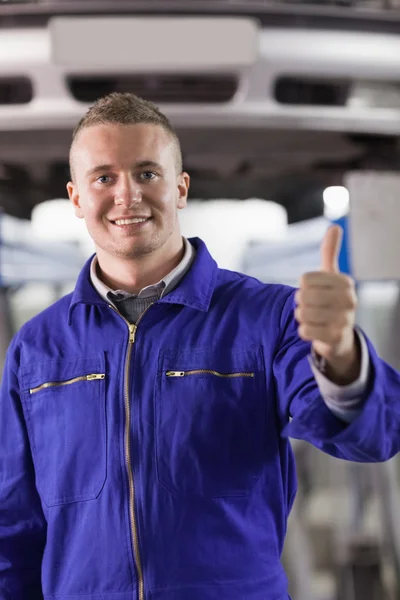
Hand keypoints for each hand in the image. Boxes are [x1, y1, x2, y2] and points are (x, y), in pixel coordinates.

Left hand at [294, 225, 359, 384]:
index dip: (303, 287)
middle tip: (311, 307)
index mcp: (345, 282)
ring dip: (301, 317)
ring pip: (302, 314)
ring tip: (313, 318)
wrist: (340, 335)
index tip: (314, 291)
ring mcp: (344, 320)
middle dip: (301, 303)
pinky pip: (304, 331)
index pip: (305, 280)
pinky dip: (304, 331)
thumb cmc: (331, 300)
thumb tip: (334, 227)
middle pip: (303, 296)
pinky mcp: (335, 338)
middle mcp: (348, 300)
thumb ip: (330, 252)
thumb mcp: (331, 276)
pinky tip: (314, 330)